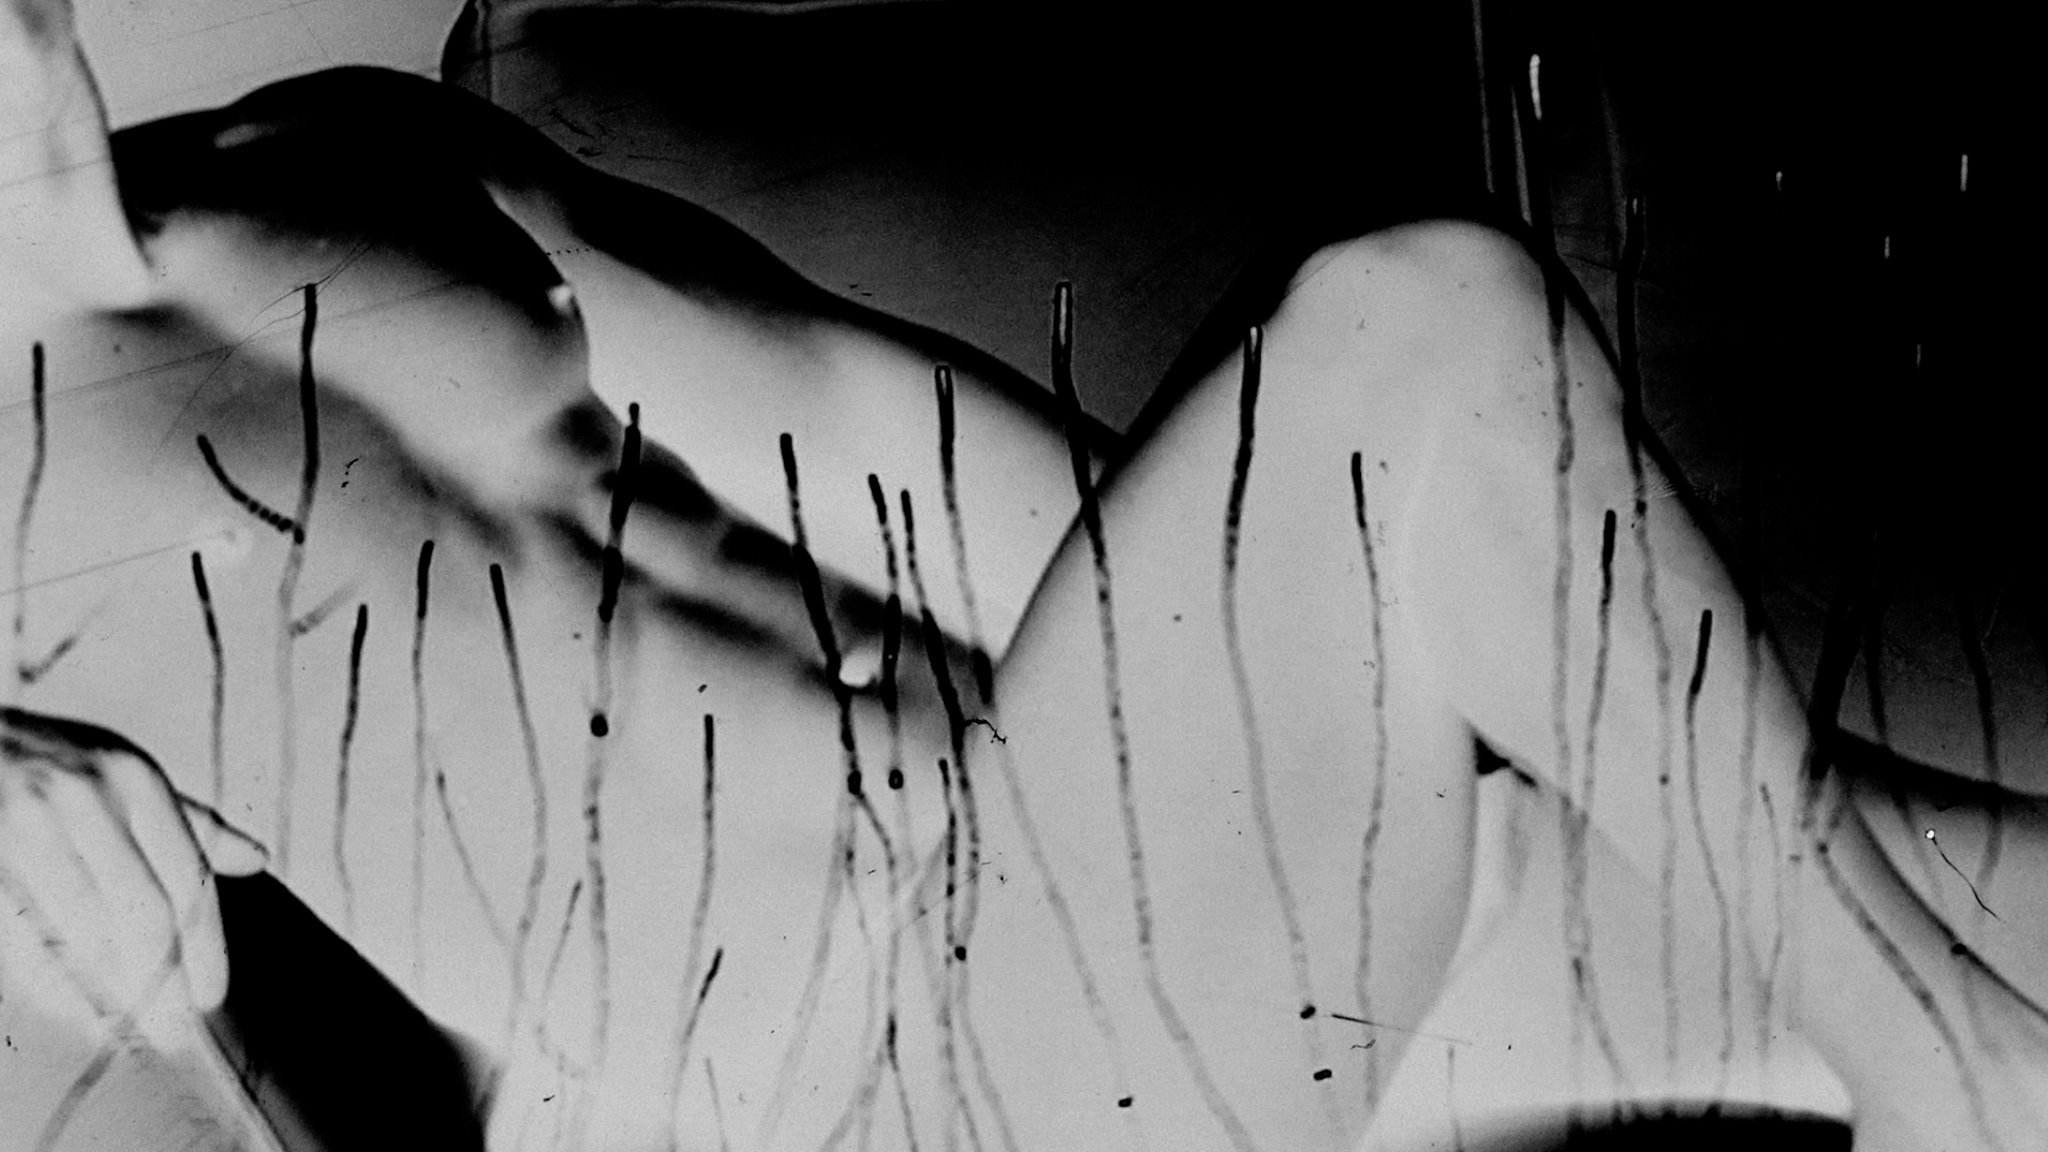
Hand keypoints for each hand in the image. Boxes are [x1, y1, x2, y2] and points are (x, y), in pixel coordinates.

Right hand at [0, 706, 266, 1033]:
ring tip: (131, 1027)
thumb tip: (257, 860)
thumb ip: (189, 822)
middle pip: (142, 909)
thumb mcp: (124, 772)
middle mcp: (86, 796)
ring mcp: (26, 822)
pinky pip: (21, 933)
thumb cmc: (50, 758)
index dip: (204, 943)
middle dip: (163, 979)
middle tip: (174, 1029)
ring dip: (110, 986)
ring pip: (83, 927)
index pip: (186, 874)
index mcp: (134, 778)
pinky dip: (50, 979)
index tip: (210, 995)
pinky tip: (74, 1009)